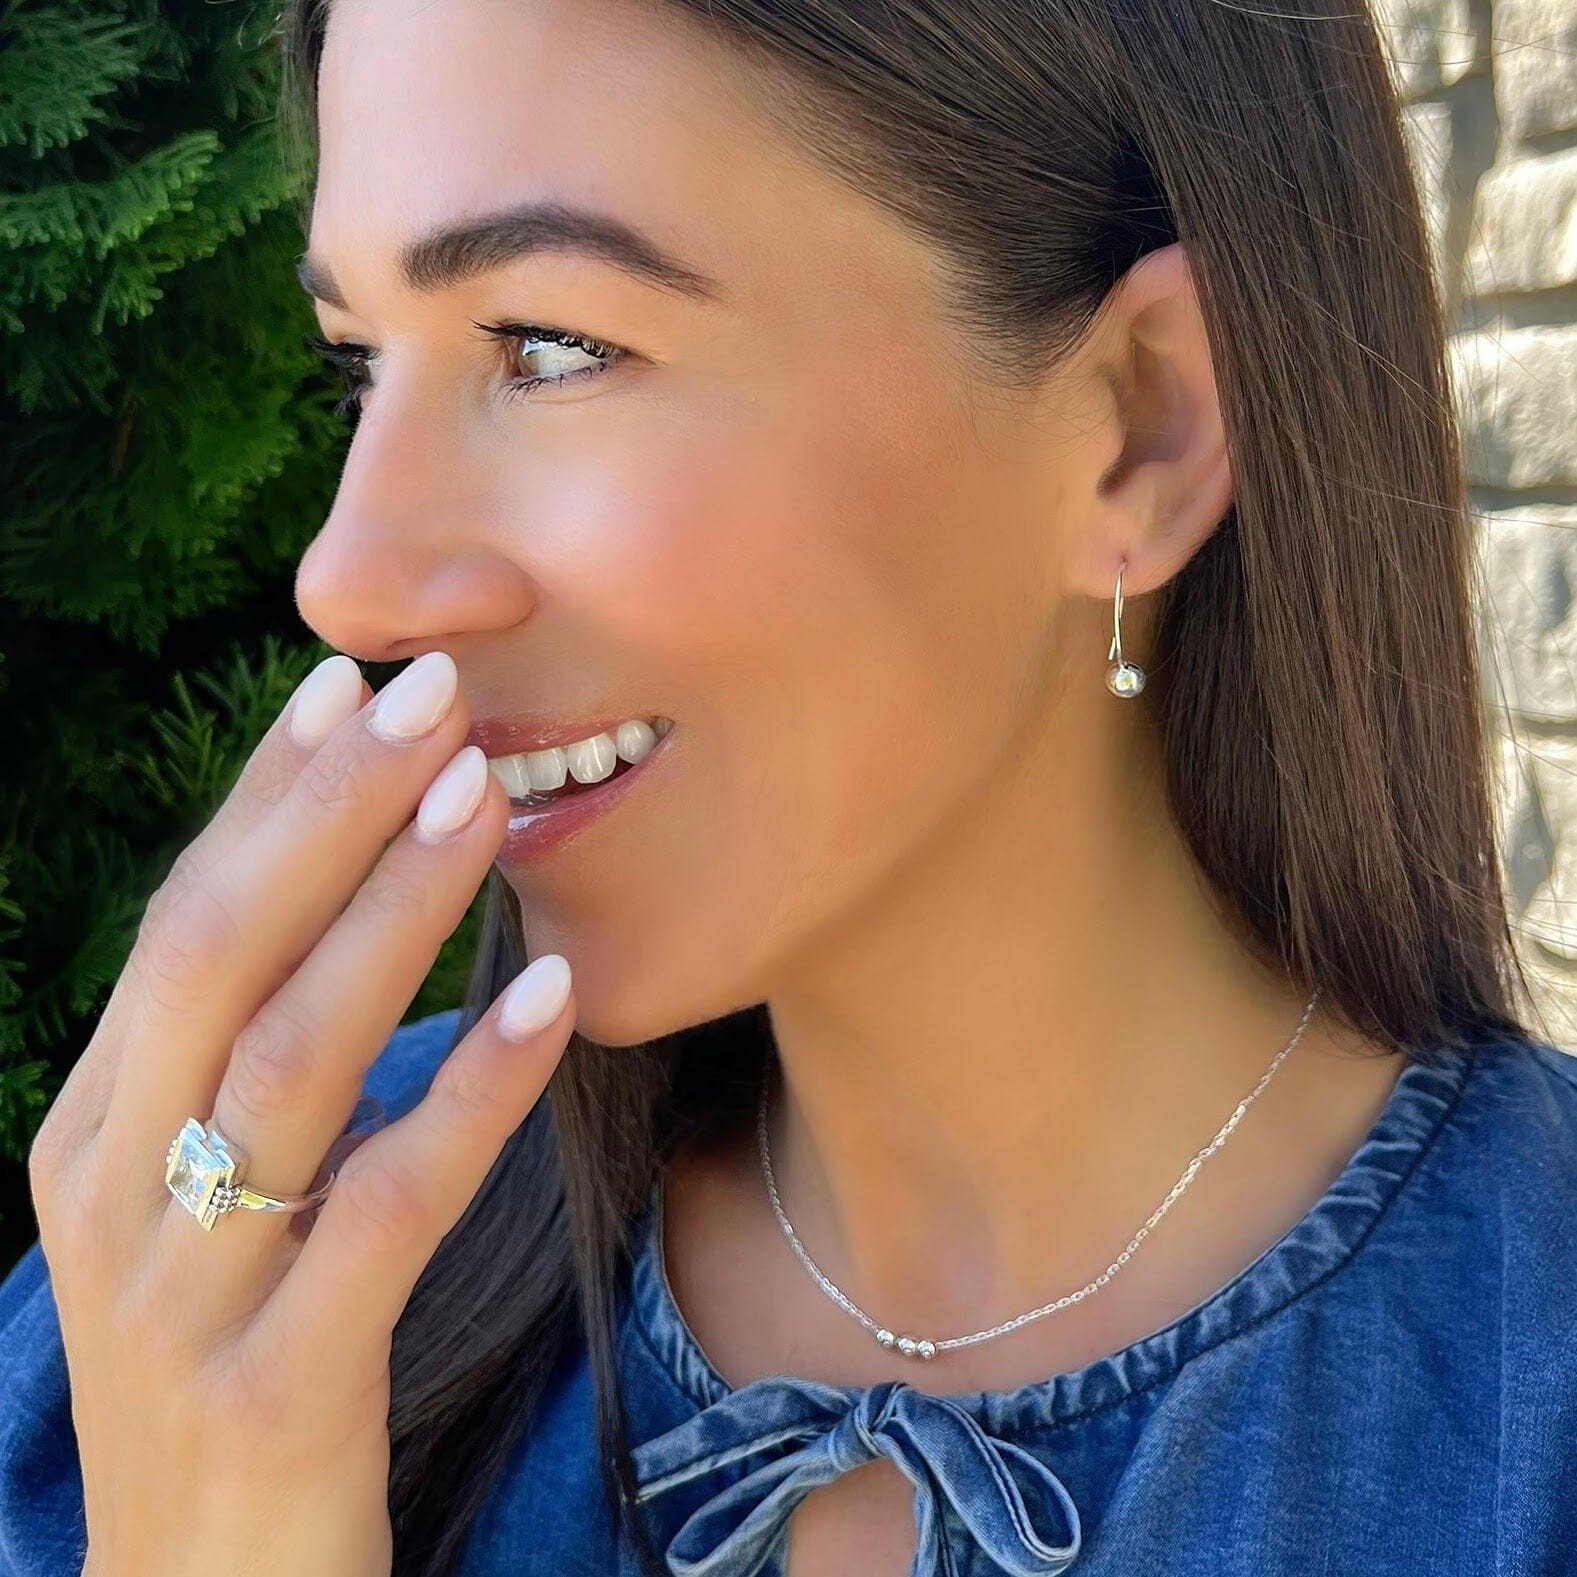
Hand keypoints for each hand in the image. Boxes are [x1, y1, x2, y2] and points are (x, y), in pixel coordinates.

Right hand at [26, 650, 575, 1575]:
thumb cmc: (235, 1370)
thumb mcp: (211, 1207)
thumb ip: (254, 1070)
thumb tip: (349, 908)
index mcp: (97, 1131)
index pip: (181, 924)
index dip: (267, 799)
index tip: (350, 685)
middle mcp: (115, 1193)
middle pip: (216, 958)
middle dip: (323, 814)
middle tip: (430, 693)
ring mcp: (182, 1295)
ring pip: (288, 1062)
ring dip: (392, 915)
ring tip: (484, 798)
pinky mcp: (276, 1388)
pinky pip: (386, 1209)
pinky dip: (471, 1093)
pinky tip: (554, 998)